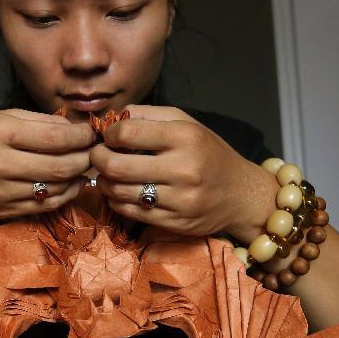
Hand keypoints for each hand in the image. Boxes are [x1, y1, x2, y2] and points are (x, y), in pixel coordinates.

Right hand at [0, 108, 94, 219]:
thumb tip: (75, 126)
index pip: (53, 137)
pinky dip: (64, 194)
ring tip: (85, 165)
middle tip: (94, 150)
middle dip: (85, 158)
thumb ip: (36, 121)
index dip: (80, 136)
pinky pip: (45, 205)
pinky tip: (71, 183)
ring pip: (55, 188)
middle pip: (59, 166)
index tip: (91, 132)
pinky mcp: (3, 212)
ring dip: (78, 177)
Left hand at [89, 105, 275, 239]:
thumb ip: (149, 115)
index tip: (108, 136)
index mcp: (185, 137)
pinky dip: (116, 201)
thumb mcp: (186, 123)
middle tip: (97, 155)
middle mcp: (183, 169)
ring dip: (104, 182)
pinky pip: (130, 212)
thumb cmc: (209, 153)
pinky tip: (119, 191)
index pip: (127, 132)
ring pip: (119, 192)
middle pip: (116, 166)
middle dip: (97, 159)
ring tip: (107, 174)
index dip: (108, 134)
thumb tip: (112, 116)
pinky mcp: (174, 222)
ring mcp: (179, 200)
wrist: (241, 195)